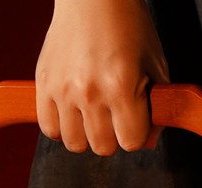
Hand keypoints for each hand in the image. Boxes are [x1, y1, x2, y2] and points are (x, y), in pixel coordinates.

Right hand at [36, 0, 168, 154]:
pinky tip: (72, 113)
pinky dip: (61, 128)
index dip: (136, 133)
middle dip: (113, 136)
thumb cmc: (128, 26)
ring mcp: (63, 89)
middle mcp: (90, 91)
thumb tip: (150, 140)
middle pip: (103, 147)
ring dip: (86, 135)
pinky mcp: (44, 84)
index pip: (131, 142)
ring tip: (92, 115)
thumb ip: (157, 105)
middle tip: (114, 115)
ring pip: (75, 144)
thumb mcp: (155, 64)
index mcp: (121, 86)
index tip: (135, 119)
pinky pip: (49, 129)